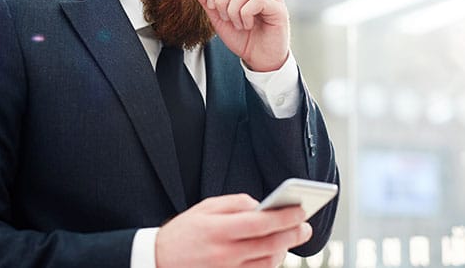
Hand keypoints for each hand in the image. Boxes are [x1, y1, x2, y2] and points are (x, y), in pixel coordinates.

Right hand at [155, 194, 311, 267]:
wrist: (158, 261)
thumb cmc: (184, 231)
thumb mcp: (205, 208)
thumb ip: (235, 203)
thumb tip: (262, 205)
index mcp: (218, 230)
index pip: (260, 223)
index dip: (285, 217)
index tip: (301, 210)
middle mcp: (225, 254)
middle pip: (269, 246)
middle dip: (292, 235)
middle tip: (306, 227)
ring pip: (267, 263)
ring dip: (283, 251)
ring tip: (289, 238)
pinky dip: (269, 264)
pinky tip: (274, 252)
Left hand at [190, 0, 289, 71]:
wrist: (260, 60)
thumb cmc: (243, 39)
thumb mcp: (219, 18)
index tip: (214, 9)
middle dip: (222, 0)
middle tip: (226, 19)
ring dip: (233, 10)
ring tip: (238, 24)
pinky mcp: (279, 8)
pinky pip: (257, 0)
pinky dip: (245, 15)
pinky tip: (248, 26)